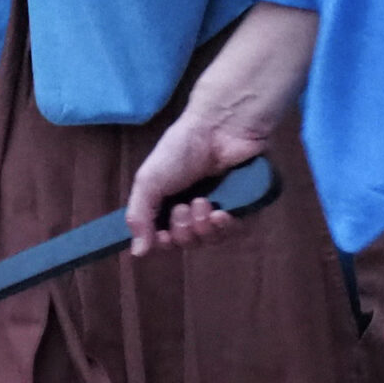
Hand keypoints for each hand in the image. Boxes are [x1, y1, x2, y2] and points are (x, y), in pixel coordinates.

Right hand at [126, 109, 271, 255]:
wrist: (219, 129)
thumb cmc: (181, 150)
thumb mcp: (148, 181)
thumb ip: (139, 217)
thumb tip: (138, 253)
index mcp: (169, 202)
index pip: (166, 237)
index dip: (165, 242)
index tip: (163, 236)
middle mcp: (194, 208)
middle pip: (188, 242)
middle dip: (183, 231)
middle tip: (183, 207)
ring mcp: (220, 207)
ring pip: (211, 240)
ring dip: (203, 228)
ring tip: (202, 203)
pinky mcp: (245, 206)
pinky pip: (236, 232)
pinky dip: (226, 228)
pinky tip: (221, 214)